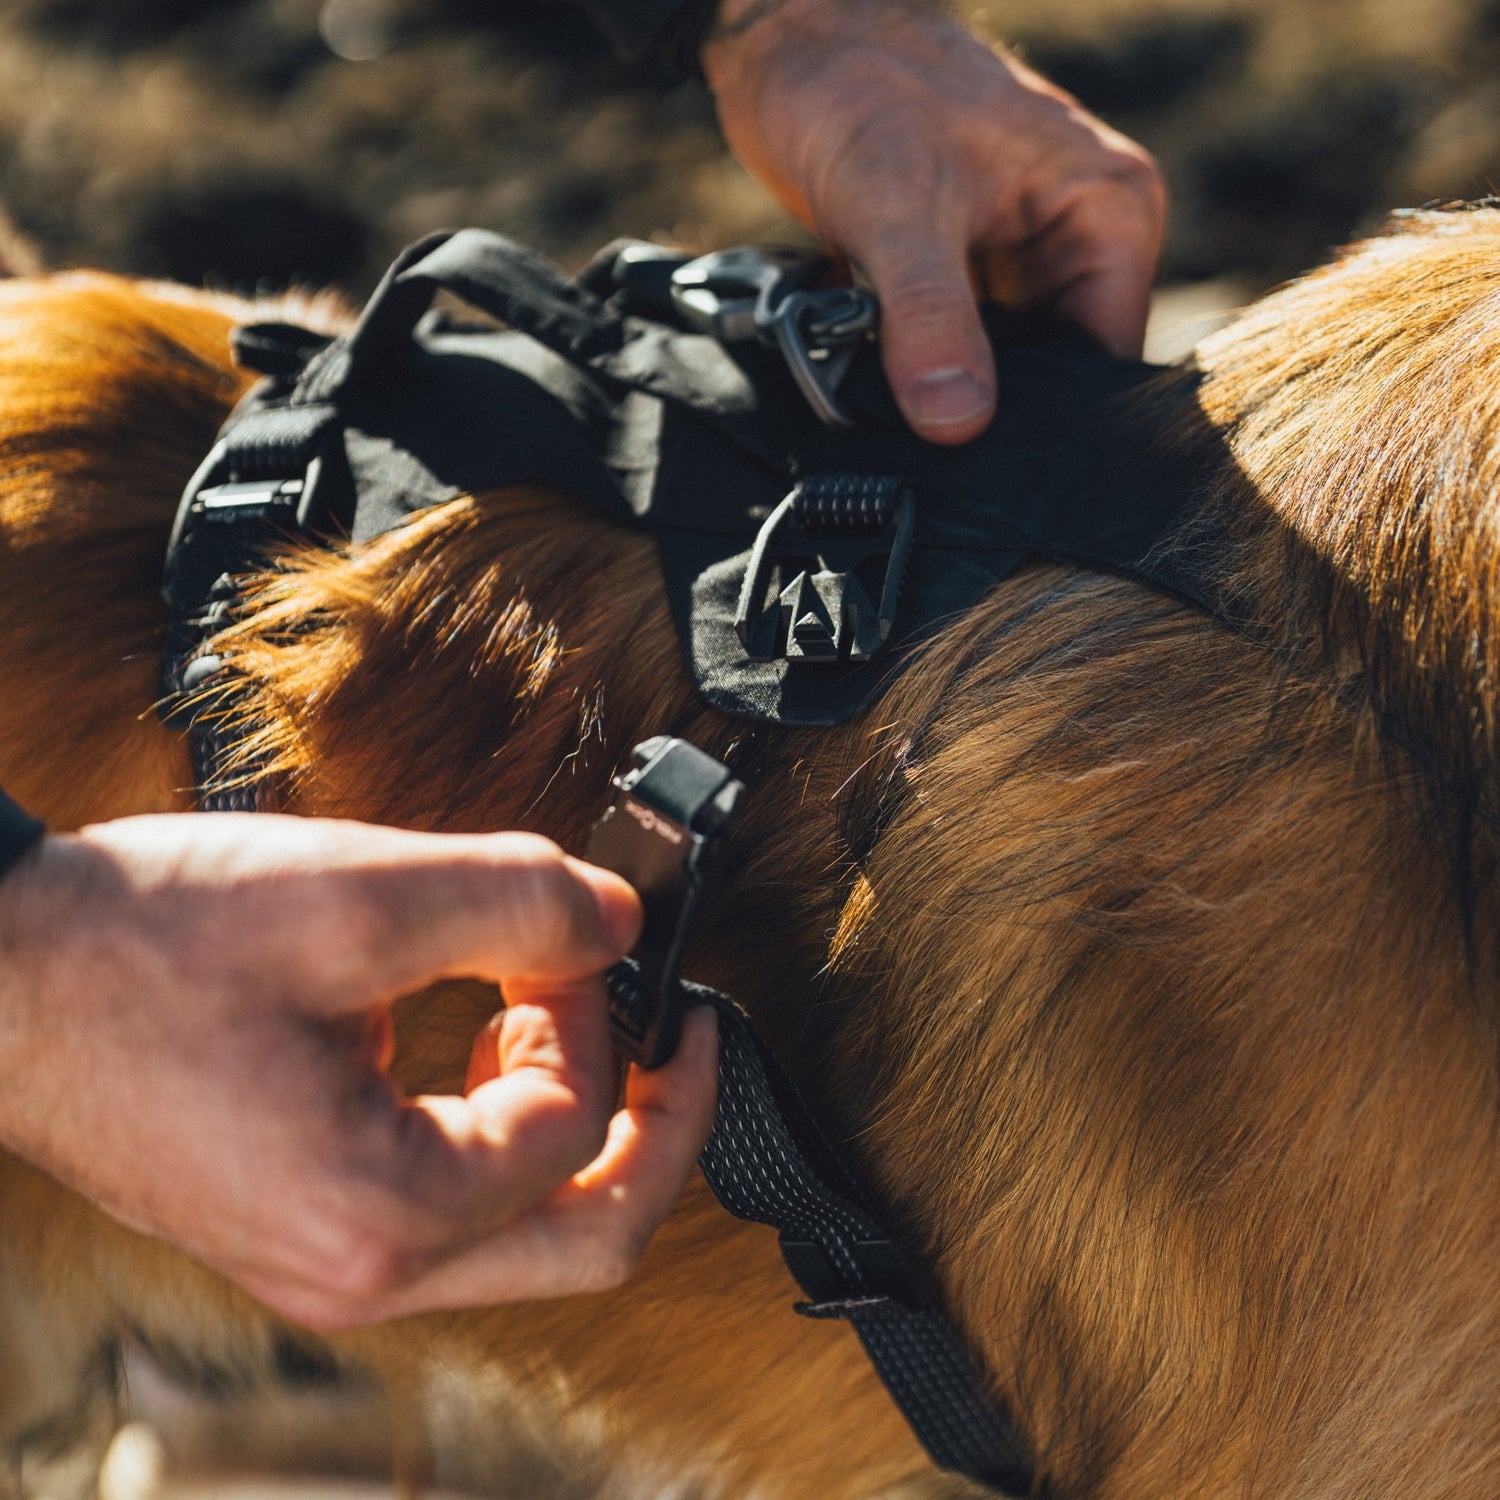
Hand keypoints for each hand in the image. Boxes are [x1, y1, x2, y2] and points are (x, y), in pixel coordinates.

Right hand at [0, 814, 717, 1328]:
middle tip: (678, 1034)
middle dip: (654, 1123)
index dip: (602, 1014)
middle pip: (589, 1237)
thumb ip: (525, 901)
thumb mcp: (361, 896)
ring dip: (572, 1116)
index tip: (578, 934)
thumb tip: (622, 919)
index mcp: (380, 1215)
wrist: (6, 973)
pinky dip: (502, 1120)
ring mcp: (333, 1257)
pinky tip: (487, 1037)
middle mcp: (361, 1269)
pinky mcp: (313, 1219)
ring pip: (529, 1228)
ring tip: (553, 1009)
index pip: (572, 1128)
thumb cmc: (142, 946)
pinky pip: (458, 1198)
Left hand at [704, 0, 1165, 443]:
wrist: (787, 39)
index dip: (1050, 418)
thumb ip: (931, 318)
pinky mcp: (959, 274)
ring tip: (892, 412)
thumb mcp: (899, 208)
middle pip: (1052, 371)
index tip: (986, 465)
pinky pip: (946, 349)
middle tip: (928, 453)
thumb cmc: (859, 84)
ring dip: (939, 392)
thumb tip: (957, 424)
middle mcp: (1077, 237)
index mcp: (1107, 209)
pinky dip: (910, 370)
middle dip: (987, 411)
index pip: (1106, 357)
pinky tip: (872, 389)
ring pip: (992, 367)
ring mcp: (1016, 259)